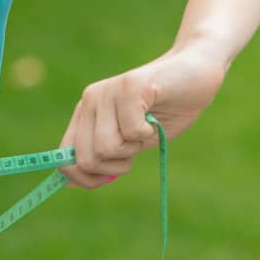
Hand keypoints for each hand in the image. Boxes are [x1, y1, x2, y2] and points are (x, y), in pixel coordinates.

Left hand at [56, 41, 226, 188]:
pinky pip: (131, 131)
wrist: (195, 75)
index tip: (106, 179)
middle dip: (113, 167)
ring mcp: (108, 91)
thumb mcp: (130, 141)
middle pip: (86, 158)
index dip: (82, 178)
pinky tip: (155, 118)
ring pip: (106, 147)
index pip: (64, 156)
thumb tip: (72, 185)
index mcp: (85, 113)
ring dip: (132, 149)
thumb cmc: (165, 110)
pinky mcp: (130, 86)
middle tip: (133, 147)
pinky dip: (149, 134)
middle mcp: (90, 100)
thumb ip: (103, 157)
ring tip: (145, 128)